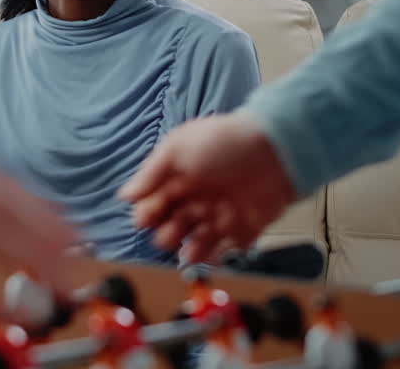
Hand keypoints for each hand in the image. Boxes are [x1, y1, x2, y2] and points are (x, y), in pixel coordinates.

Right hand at [119, 113, 295, 263]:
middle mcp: (195, 202)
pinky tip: (214, 251)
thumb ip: (151, 173)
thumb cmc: (223, 142)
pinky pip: (224, 253)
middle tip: (175, 227)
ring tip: (192, 249)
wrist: (275, 149)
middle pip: (169, 231)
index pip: (151, 208)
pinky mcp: (242, 231)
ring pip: (194, 247)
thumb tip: (124, 196)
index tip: (150, 214)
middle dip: (166, 235)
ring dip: (189, 252)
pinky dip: (216, 258)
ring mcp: (218, 218)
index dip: (146, 215)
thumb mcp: (178, 147)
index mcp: (176, 182)